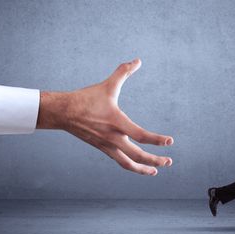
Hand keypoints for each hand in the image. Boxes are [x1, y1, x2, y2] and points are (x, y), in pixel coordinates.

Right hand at [36, 58, 173, 175]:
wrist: (63, 112)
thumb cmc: (86, 98)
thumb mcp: (108, 85)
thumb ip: (124, 72)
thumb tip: (137, 60)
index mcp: (117, 122)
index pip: (141, 135)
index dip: (157, 140)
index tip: (170, 142)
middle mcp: (113, 137)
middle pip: (137, 155)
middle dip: (155, 161)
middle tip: (169, 162)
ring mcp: (107, 145)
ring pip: (128, 163)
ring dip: (143, 169)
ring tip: (155, 171)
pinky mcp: (102, 148)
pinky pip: (119, 161)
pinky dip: (131, 165)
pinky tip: (138, 166)